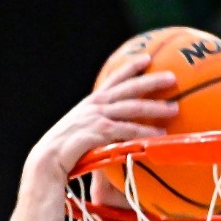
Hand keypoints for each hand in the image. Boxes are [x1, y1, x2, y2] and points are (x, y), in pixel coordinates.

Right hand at [25, 56, 178, 184]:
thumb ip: (96, 125)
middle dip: (151, 81)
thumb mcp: (80, 131)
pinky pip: (126, 131)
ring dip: (154, 108)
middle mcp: (94, 106)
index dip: (131, 67)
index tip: (147, 58)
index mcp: (91, 103)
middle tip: (173, 78)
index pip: (114, 79)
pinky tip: (159, 136)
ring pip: (131, 108)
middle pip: (128, 89)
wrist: (46, 162)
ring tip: (174, 109)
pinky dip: (143, 132)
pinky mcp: (97, 133)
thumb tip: (111, 127)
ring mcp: (95, 118)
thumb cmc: (64, 151)